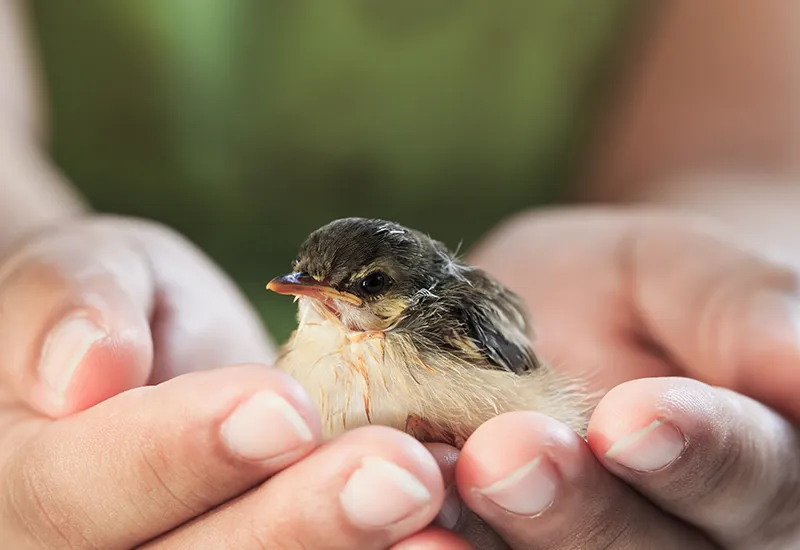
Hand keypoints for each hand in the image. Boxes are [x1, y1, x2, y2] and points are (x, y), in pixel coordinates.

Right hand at [0, 216, 447, 548]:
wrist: (154, 360)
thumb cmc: (119, 306)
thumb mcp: (91, 272)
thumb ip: (68, 303)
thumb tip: (81, 369)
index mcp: (28, 488)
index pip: (83, 490)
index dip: (181, 452)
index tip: (284, 406)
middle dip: (298, 523)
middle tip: (401, 473)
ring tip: (437, 507)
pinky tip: (453, 538)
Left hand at [430, 207, 799, 548]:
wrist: (563, 324)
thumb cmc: (638, 293)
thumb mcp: (683, 272)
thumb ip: (739, 307)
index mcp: (753, 471)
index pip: (748, 478)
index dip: (700, 454)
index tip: (638, 415)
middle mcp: (682, 538)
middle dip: (576, 510)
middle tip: (505, 454)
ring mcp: (589, 549)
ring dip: (491, 541)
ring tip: (434, 484)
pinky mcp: (504, 545)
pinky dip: (436, 541)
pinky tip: (399, 518)